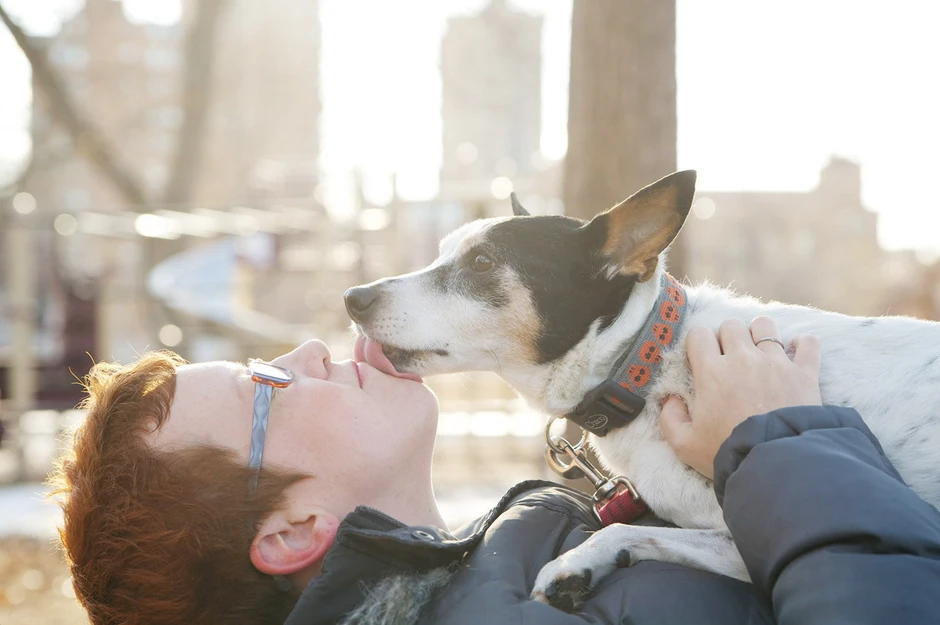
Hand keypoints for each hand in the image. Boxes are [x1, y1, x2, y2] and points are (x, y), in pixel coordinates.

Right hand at [659, 316, 821, 478]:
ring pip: (765, 326)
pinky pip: (808, 343)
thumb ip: (669, 420)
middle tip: (729, 358)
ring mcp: (775, 362)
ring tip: (760, 350)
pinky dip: (804, 344)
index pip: (699, 334)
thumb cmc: (728, 452)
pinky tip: (797, 353)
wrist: (776, 463)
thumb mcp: (685, 445)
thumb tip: (670, 401)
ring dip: (760, 333)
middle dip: (727, 337)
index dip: (697, 343)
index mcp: (711, 372)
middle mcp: (742, 359)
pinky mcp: (804, 372)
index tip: (701, 359)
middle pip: (731, 325)